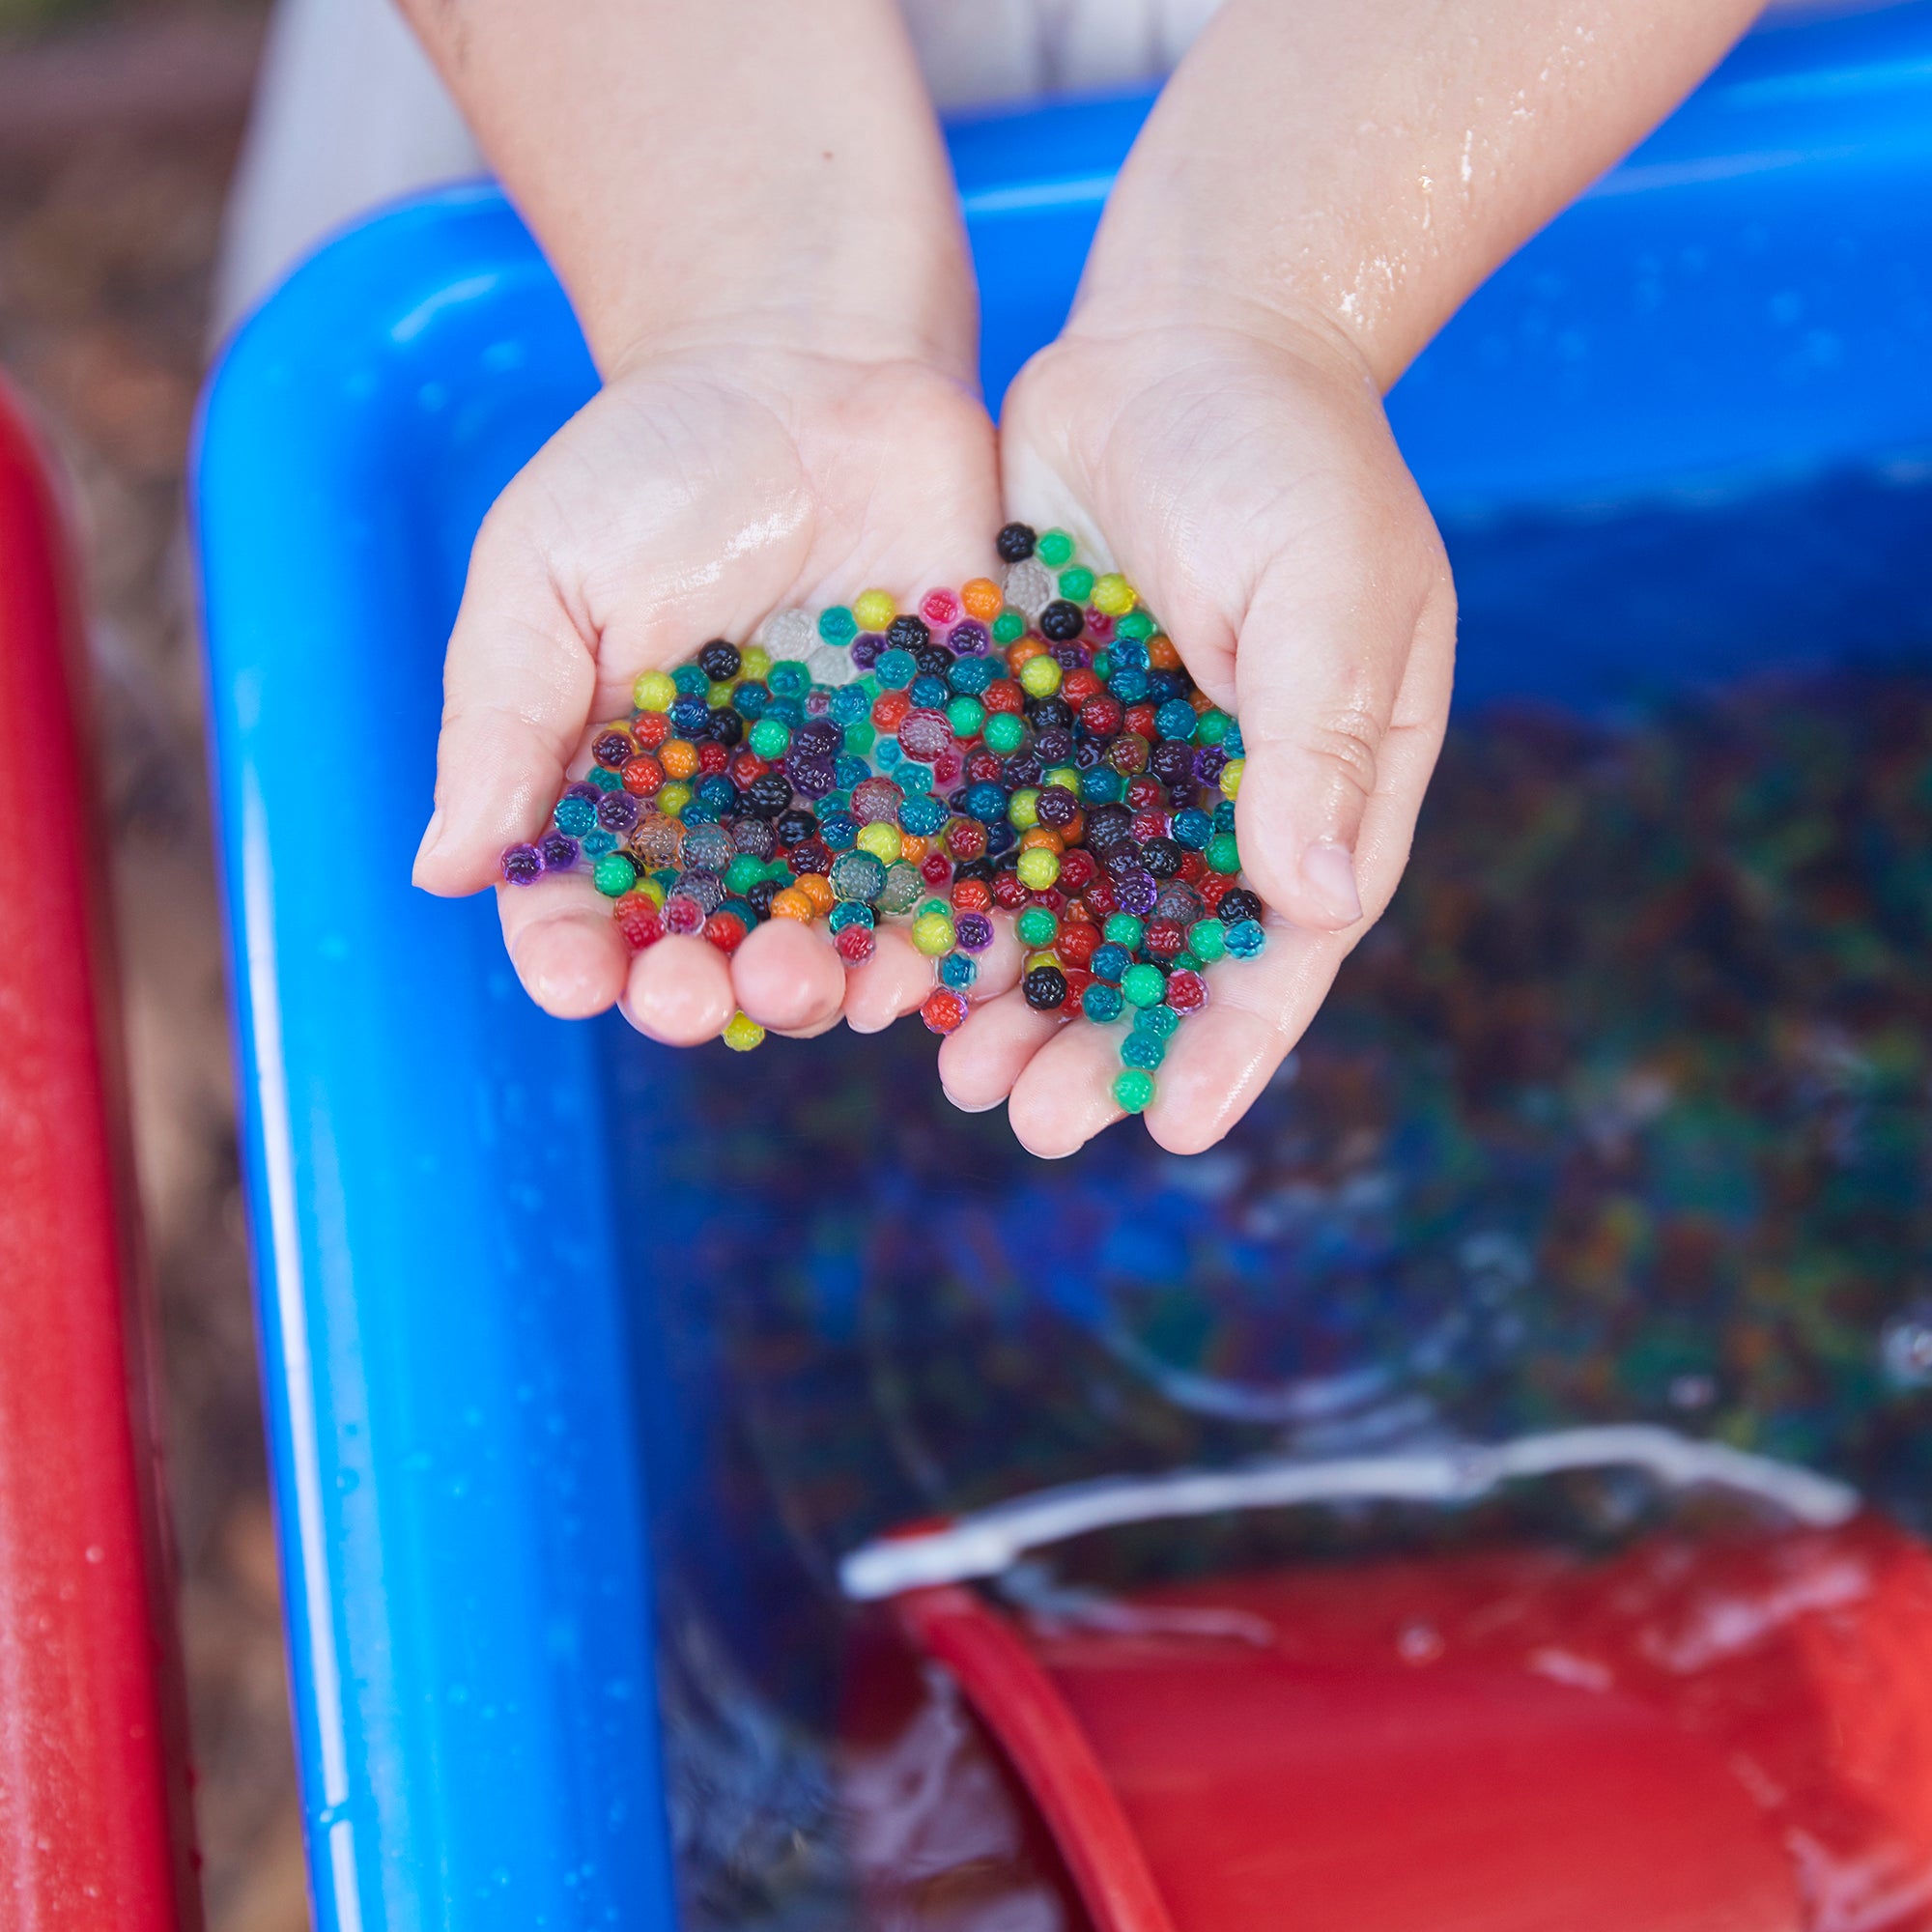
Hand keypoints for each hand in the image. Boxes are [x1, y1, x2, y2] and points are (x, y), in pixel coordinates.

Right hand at [411, 342, 1015, 1045]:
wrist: (814, 365)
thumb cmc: (652, 462)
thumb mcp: (542, 576)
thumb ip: (501, 719)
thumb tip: (442, 870)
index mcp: (615, 789)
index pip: (579, 903)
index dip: (572, 955)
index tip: (577, 980)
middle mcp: (729, 821)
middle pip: (709, 940)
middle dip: (702, 988)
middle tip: (698, 997)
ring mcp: (840, 803)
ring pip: (829, 929)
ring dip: (824, 981)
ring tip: (819, 992)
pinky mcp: (944, 770)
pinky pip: (949, 870)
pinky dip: (946, 927)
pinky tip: (937, 963)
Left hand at [938, 307, 1454, 1155]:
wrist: (1184, 334)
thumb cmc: (1290, 457)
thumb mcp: (1328, 592)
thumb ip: (1322, 742)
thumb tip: (1318, 905)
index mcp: (1321, 788)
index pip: (1286, 946)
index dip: (1233, 1042)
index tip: (1176, 1127)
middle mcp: (1217, 799)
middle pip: (1158, 958)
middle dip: (1098, 1045)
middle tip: (1032, 1122)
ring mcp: (1116, 767)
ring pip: (1060, 915)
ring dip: (1011, 998)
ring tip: (952, 1073)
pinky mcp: (1026, 722)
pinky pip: (982, 832)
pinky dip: (945, 896)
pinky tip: (892, 958)